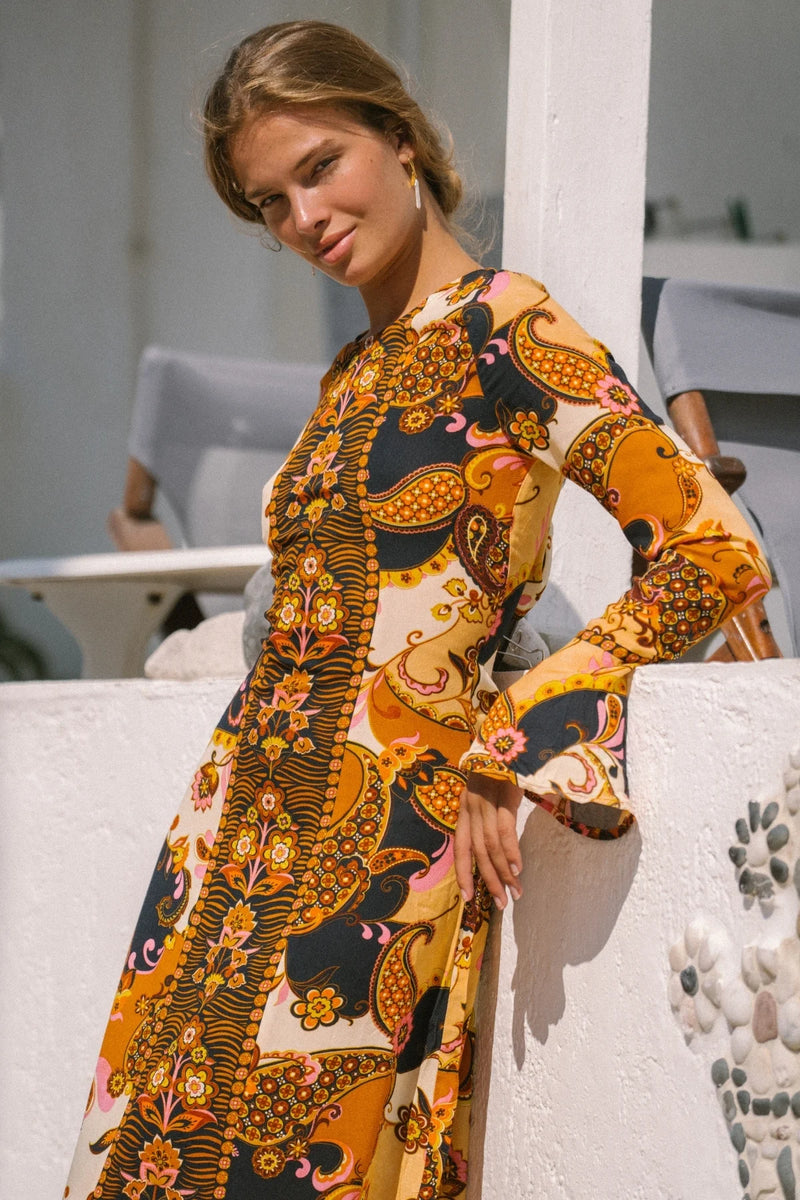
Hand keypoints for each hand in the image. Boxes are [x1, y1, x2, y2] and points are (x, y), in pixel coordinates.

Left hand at [454, 772, 523, 909]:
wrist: (508, 736)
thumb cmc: (503, 767)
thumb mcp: (489, 792)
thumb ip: (491, 816)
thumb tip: (502, 845)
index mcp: (465, 809)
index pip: (460, 848)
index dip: (463, 874)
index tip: (468, 898)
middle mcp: (471, 808)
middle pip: (477, 853)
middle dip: (488, 882)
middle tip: (500, 904)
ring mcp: (486, 802)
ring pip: (491, 846)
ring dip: (503, 873)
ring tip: (515, 892)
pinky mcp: (503, 796)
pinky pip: (504, 829)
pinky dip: (511, 851)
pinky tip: (518, 867)